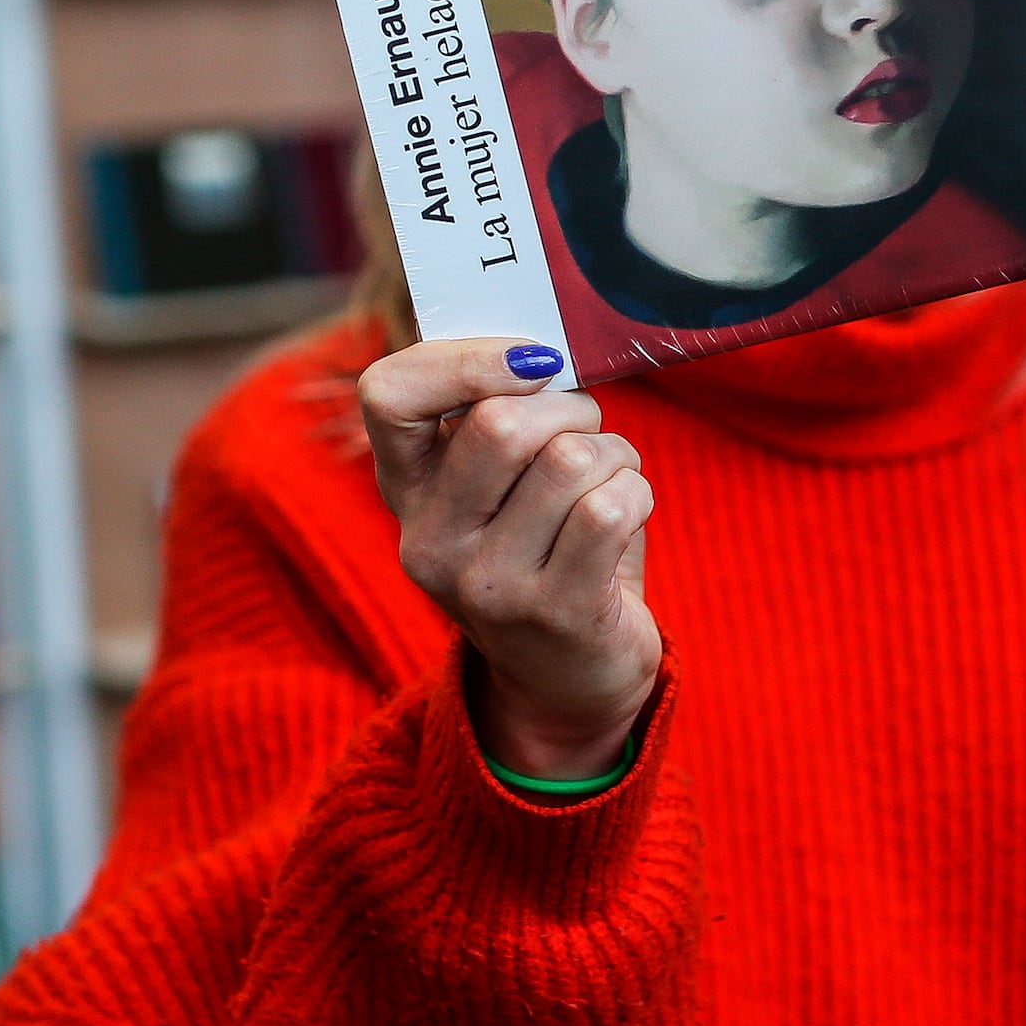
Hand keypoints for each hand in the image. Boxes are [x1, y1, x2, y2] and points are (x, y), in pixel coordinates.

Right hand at [354, 338, 662, 779]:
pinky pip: (609, 507)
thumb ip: (498, 411)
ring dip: (612, 454)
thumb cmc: (545, 547)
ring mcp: (488, 585)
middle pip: (499, 424)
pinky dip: (637, 491)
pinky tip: (628, 513)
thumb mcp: (499, 484)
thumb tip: (540, 348)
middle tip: (585, 430)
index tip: (528, 363)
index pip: (388, 393)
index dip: (463, 358)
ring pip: (568, 460)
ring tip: (609, 479)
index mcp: (406, 491)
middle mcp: (430, 543)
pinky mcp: (554, 612)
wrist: (568, 676)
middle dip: (569, 408)